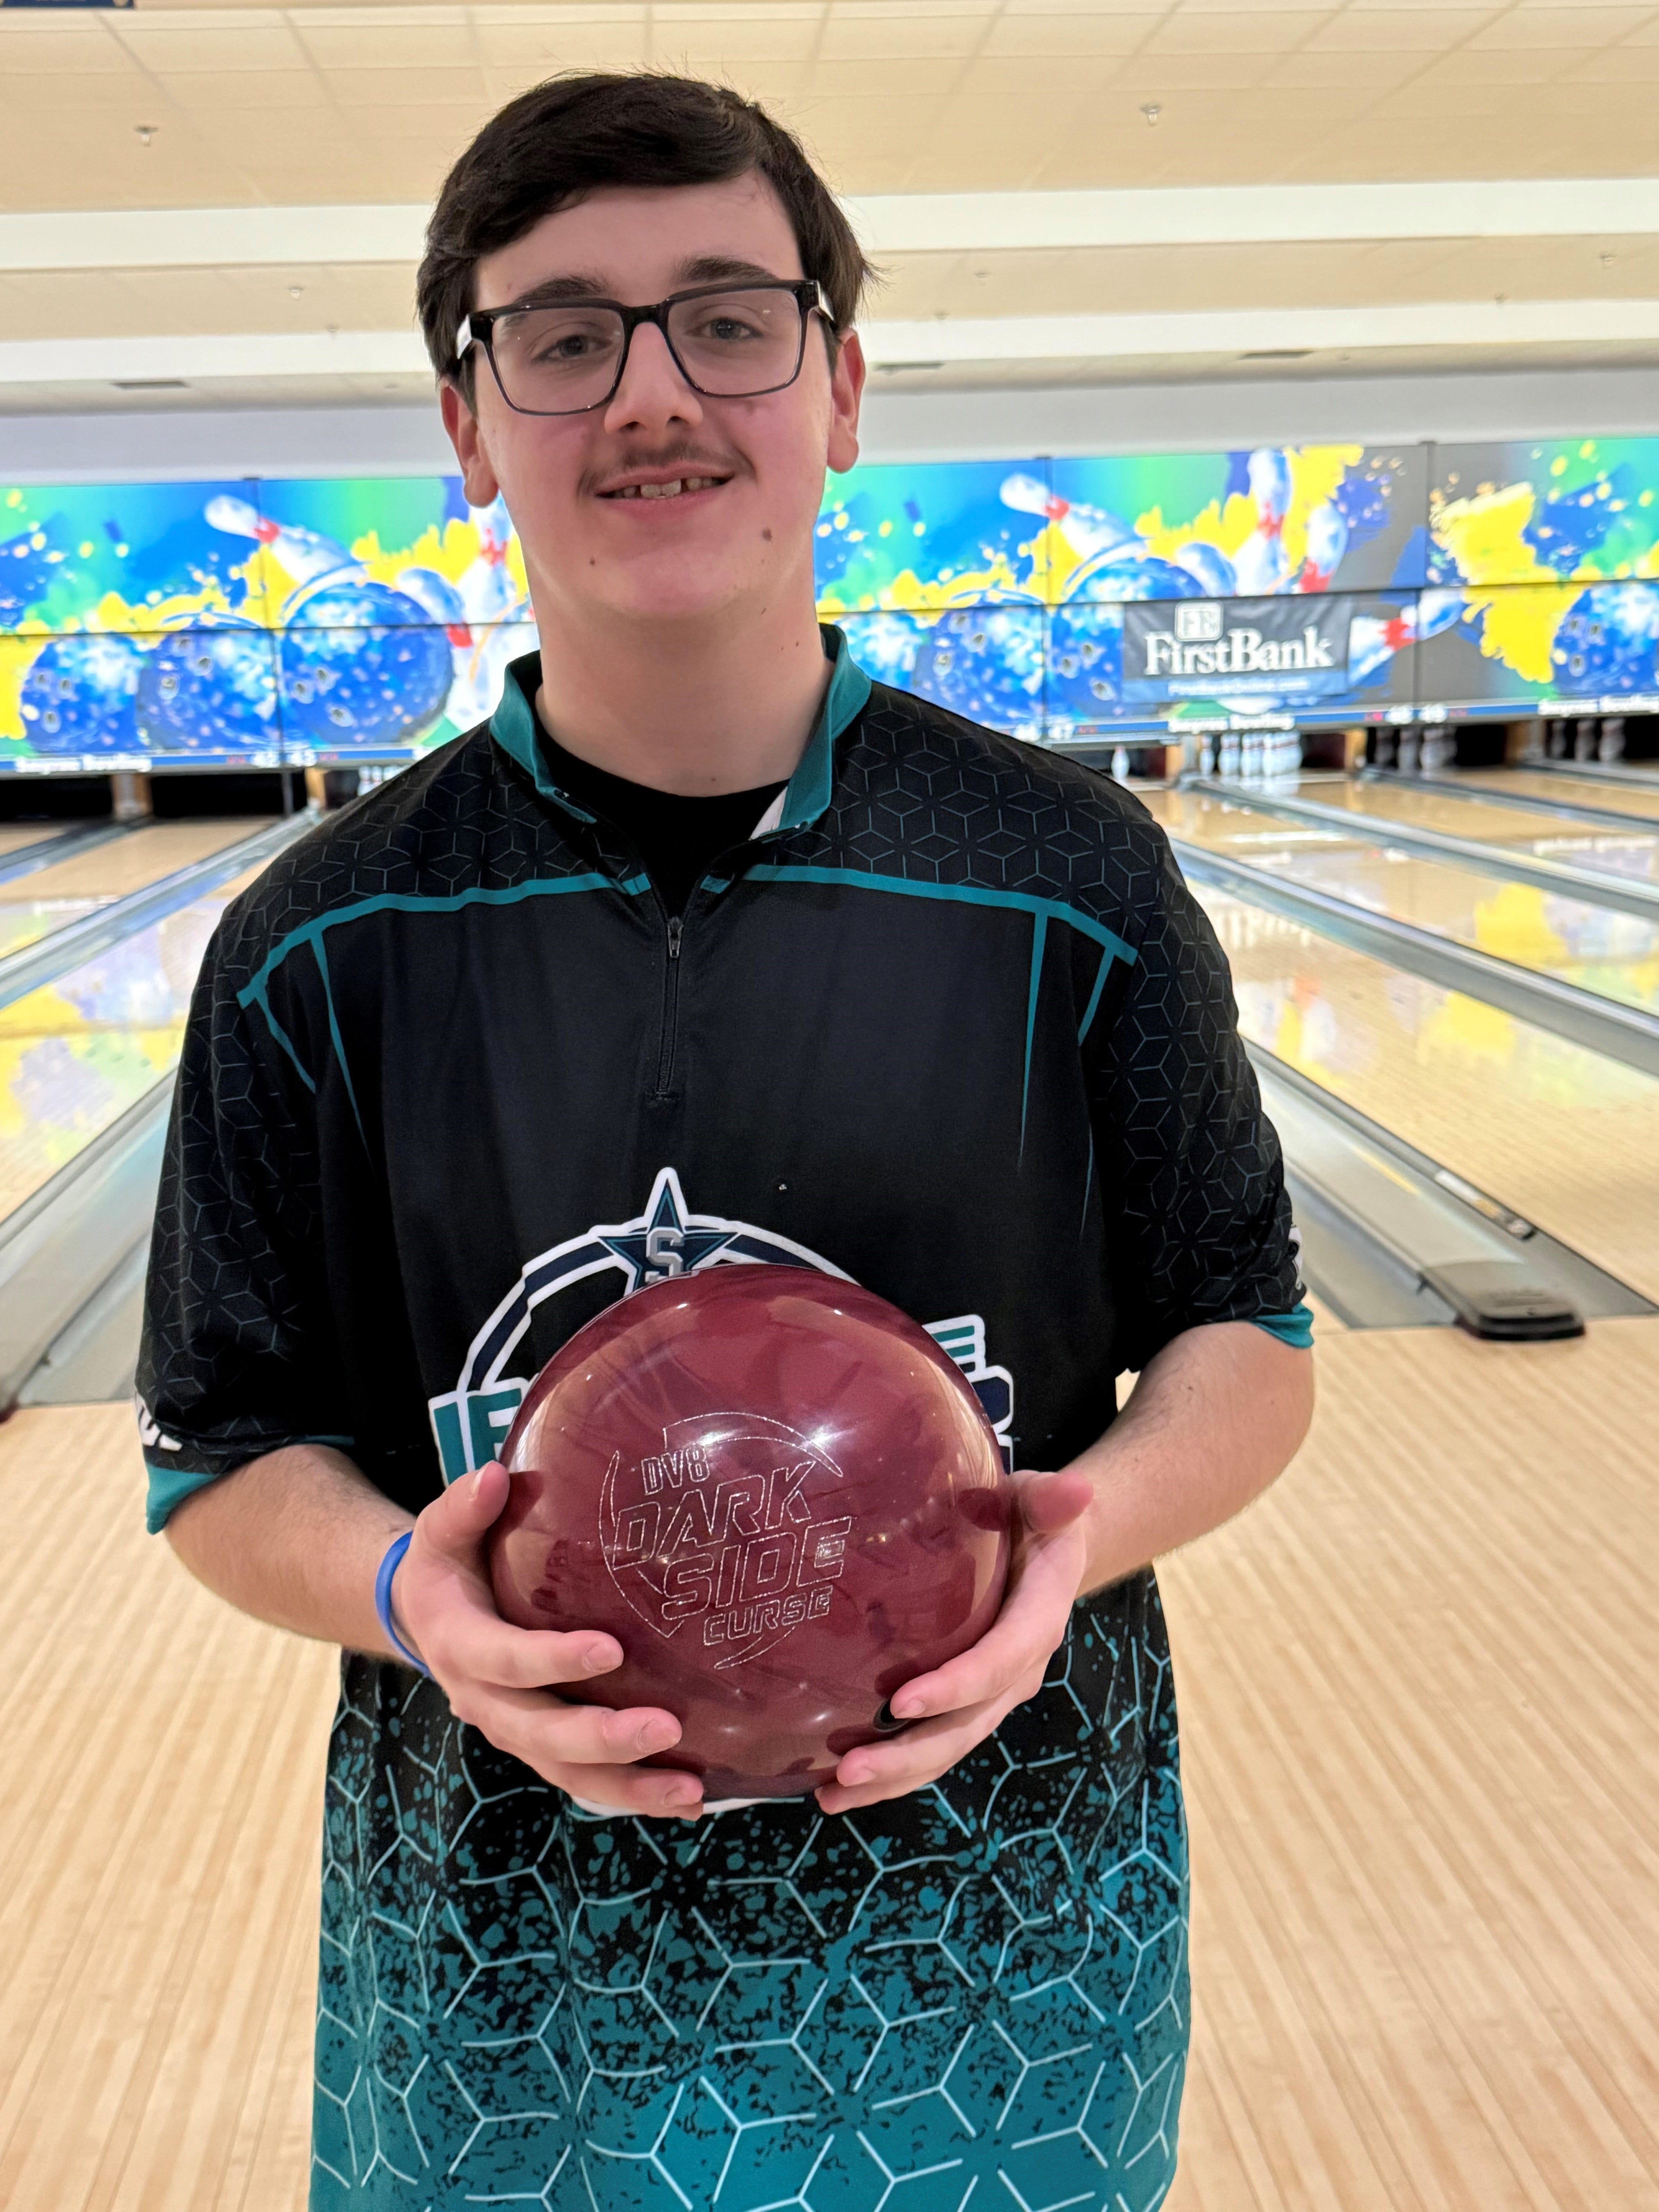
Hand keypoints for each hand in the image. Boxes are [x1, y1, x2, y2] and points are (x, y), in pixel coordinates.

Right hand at [392, 1461, 702, 1819]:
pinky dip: (629, 1793)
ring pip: (567, 1772)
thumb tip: (493, 1476)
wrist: (422, 1617)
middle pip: (543, 1733)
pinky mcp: (538, 1745)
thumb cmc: (446, 1565)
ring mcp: (512, 1730)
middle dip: (604, 1737)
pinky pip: (581, 1779)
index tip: (612, 1649)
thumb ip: (464, 1507)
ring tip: (690, 1791)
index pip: (508, 1660)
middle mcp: (484, 1701)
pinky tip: (687, 1797)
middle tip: (667, 1727)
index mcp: (460, 1645)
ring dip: (628, 1786)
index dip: (554, 1660)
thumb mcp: (440, 1531)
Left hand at [814, 1469, 1093, 1815]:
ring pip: (946, 1749)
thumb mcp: (1044, 1501)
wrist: (1049, 1548)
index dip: (955, 1687)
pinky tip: (838, 1786)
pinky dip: (892, 1772)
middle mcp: (1017, 1670)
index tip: (900, 1702)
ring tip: (833, 1793)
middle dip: (908, 1754)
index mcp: (1037, 1620)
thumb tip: (1077, 1489)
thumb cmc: (1034, 1518)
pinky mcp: (968, 1702)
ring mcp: (993, 1694)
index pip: (998, 1662)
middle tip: (849, 1770)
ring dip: (892, 1777)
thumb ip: (1054, 1499)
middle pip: (965, 1726)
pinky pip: (934, 1745)